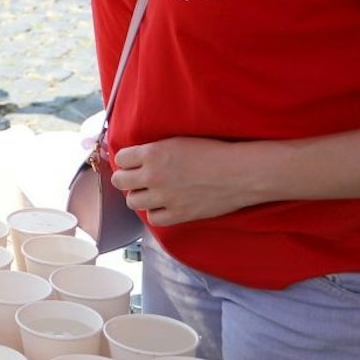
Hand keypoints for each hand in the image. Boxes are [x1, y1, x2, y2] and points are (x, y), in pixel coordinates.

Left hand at [110, 137, 278, 225]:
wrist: (240, 172)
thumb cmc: (213, 152)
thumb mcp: (177, 142)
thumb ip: (153, 151)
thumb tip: (136, 157)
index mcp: (152, 153)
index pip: (120, 159)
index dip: (126, 160)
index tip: (133, 163)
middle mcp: (153, 176)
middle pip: (120, 182)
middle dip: (126, 179)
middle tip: (137, 178)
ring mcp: (164, 197)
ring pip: (132, 201)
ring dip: (139, 196)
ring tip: (151, 192)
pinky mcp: (178, 214)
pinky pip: (152, 218)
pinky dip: (155, 212)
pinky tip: (163, 205)